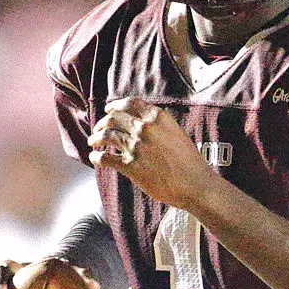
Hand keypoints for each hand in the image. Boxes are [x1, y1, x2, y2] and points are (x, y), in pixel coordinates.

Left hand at [87, 97, 215, 208]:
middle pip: (113, 118)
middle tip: (98, 129)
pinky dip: (96, 157)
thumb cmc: (189, 162)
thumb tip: (143, 123)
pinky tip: (95, 159)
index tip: (108, 110)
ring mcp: (136, 147)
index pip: (129, 103)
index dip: (114, 105)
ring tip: (93, 142)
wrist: (195, 185)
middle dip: (102, 123)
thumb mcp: (177, 134)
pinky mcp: (131, 166)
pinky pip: (105, 158)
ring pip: (106, 136)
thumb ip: (159, 126)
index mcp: (158, 117)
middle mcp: (145, 128)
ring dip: (96, 138)